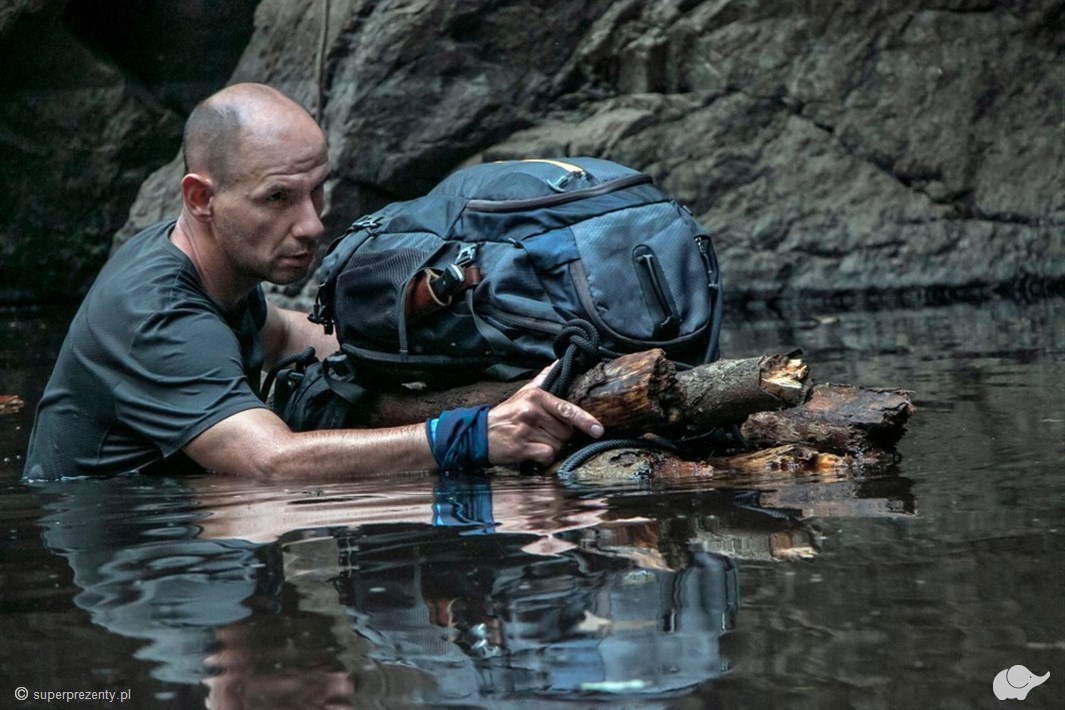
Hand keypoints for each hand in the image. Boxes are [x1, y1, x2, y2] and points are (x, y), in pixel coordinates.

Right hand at [485, 364, 603, 465]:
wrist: (479, 433)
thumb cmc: (507, 414)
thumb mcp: (523, 393)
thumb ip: (543, 378)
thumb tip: (559, 362)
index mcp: (536, 396)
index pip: (567, 409)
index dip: (585, 420)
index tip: (598, 429)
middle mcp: (531, 411)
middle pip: (566, 431)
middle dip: (560, 435)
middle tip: (543, 432)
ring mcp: (526, 430)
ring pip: (558, 444)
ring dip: (551, 446)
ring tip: (535, 440)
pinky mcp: (521, 447)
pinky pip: (547, 455)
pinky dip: (544, 457)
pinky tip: (533, 452)